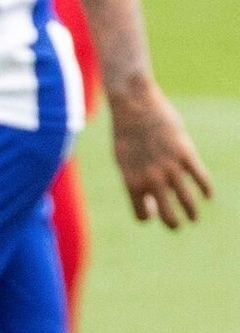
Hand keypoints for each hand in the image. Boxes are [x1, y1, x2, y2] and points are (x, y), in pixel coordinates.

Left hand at [109, 77, 211, 227]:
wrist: (134, 106)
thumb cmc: (126, 133)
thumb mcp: (123, 161)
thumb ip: (136, 179)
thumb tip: (150, 196)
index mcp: (132, 183)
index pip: (142, 215)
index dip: (149, 217)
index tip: (154, 211)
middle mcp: (151, 180)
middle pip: (166, 214)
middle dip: (173, 224)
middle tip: (178, 226)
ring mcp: (170, 167)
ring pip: (186, 200)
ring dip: (191, 212)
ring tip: (194, 219)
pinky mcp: (185, 153)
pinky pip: (200, 177)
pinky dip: (206, 189)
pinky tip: (209, 196)